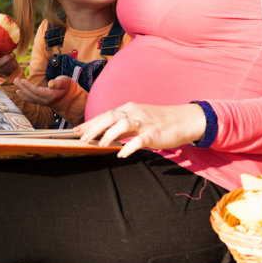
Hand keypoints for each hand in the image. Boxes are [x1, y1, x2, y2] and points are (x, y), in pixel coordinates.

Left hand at [13, 76, 73, 107]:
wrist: (70, 96)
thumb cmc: (67, 86)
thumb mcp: (64, 82)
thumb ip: (57, 83)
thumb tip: (50, 83)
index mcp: (50, 95)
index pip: (36, 91)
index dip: (28, 86)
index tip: (21, 80)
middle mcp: (45, 101)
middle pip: (30, 94)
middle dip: (22, 87)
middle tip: (15, 80)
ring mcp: (43, 102)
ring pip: (29, 97)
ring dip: (21, 90)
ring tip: (15, 83)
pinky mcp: (41, 102)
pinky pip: (31, 100)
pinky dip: (24, 96)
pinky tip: (18, 92)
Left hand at [75, 102, 206, 157]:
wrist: (185, 119)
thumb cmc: (160, 121)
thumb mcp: (138, 118)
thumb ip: (123, 125)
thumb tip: (105, 134)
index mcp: (128, 108)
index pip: (105, 114)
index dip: (90, 123)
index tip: (76, 130)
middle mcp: (134, 113)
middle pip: (109, 116)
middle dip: (93, 127)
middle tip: (81, 138)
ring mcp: (144, 123)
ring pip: (122, 125)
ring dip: (108, 135)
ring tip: (99, 145)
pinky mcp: (153, 134)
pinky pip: (138, 140)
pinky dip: (128, 147)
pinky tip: (121, 154)